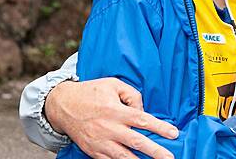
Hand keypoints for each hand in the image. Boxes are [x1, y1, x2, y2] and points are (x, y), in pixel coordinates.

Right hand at [45, 78, 177, 158]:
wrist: (62, 105)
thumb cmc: (91, 92)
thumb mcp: (113, 84)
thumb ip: (133, 95)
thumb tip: (143, 111)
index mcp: (115, 111)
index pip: (143, 120)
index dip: (160, 128)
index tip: (174, 134)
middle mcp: (109, 128)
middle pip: (136, 143)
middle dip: (155, 152)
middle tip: (169, 158)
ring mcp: (100, 142)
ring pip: (124, 157)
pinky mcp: (93, 151)